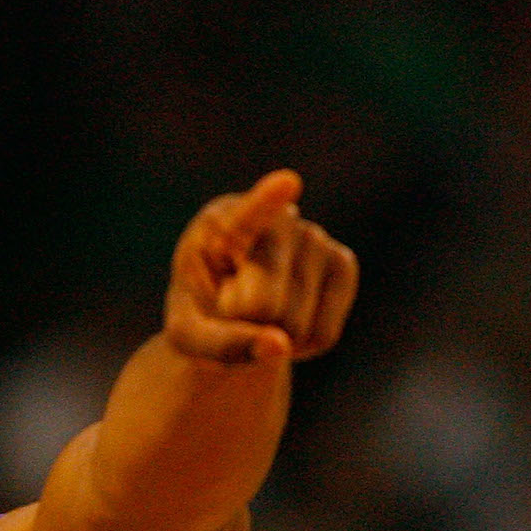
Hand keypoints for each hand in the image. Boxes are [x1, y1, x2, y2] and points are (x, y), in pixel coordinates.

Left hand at [164, 169, 358, 365]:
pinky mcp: (343, 263)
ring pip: (294, 325)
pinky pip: (324, 333)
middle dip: (244, 327)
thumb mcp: (187, 336)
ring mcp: (315, 237)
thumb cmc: (200, 313)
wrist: (232, 309)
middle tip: (232, 310)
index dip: (266, 202)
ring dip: (273, 338)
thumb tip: (281, 346)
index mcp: (222, 223)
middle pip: (264, 304)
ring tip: (258, 314)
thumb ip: (220, 344)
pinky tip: (287, 321)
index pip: (249, 214)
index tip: (287, 184)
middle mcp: (277, 219)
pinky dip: (302, 345)